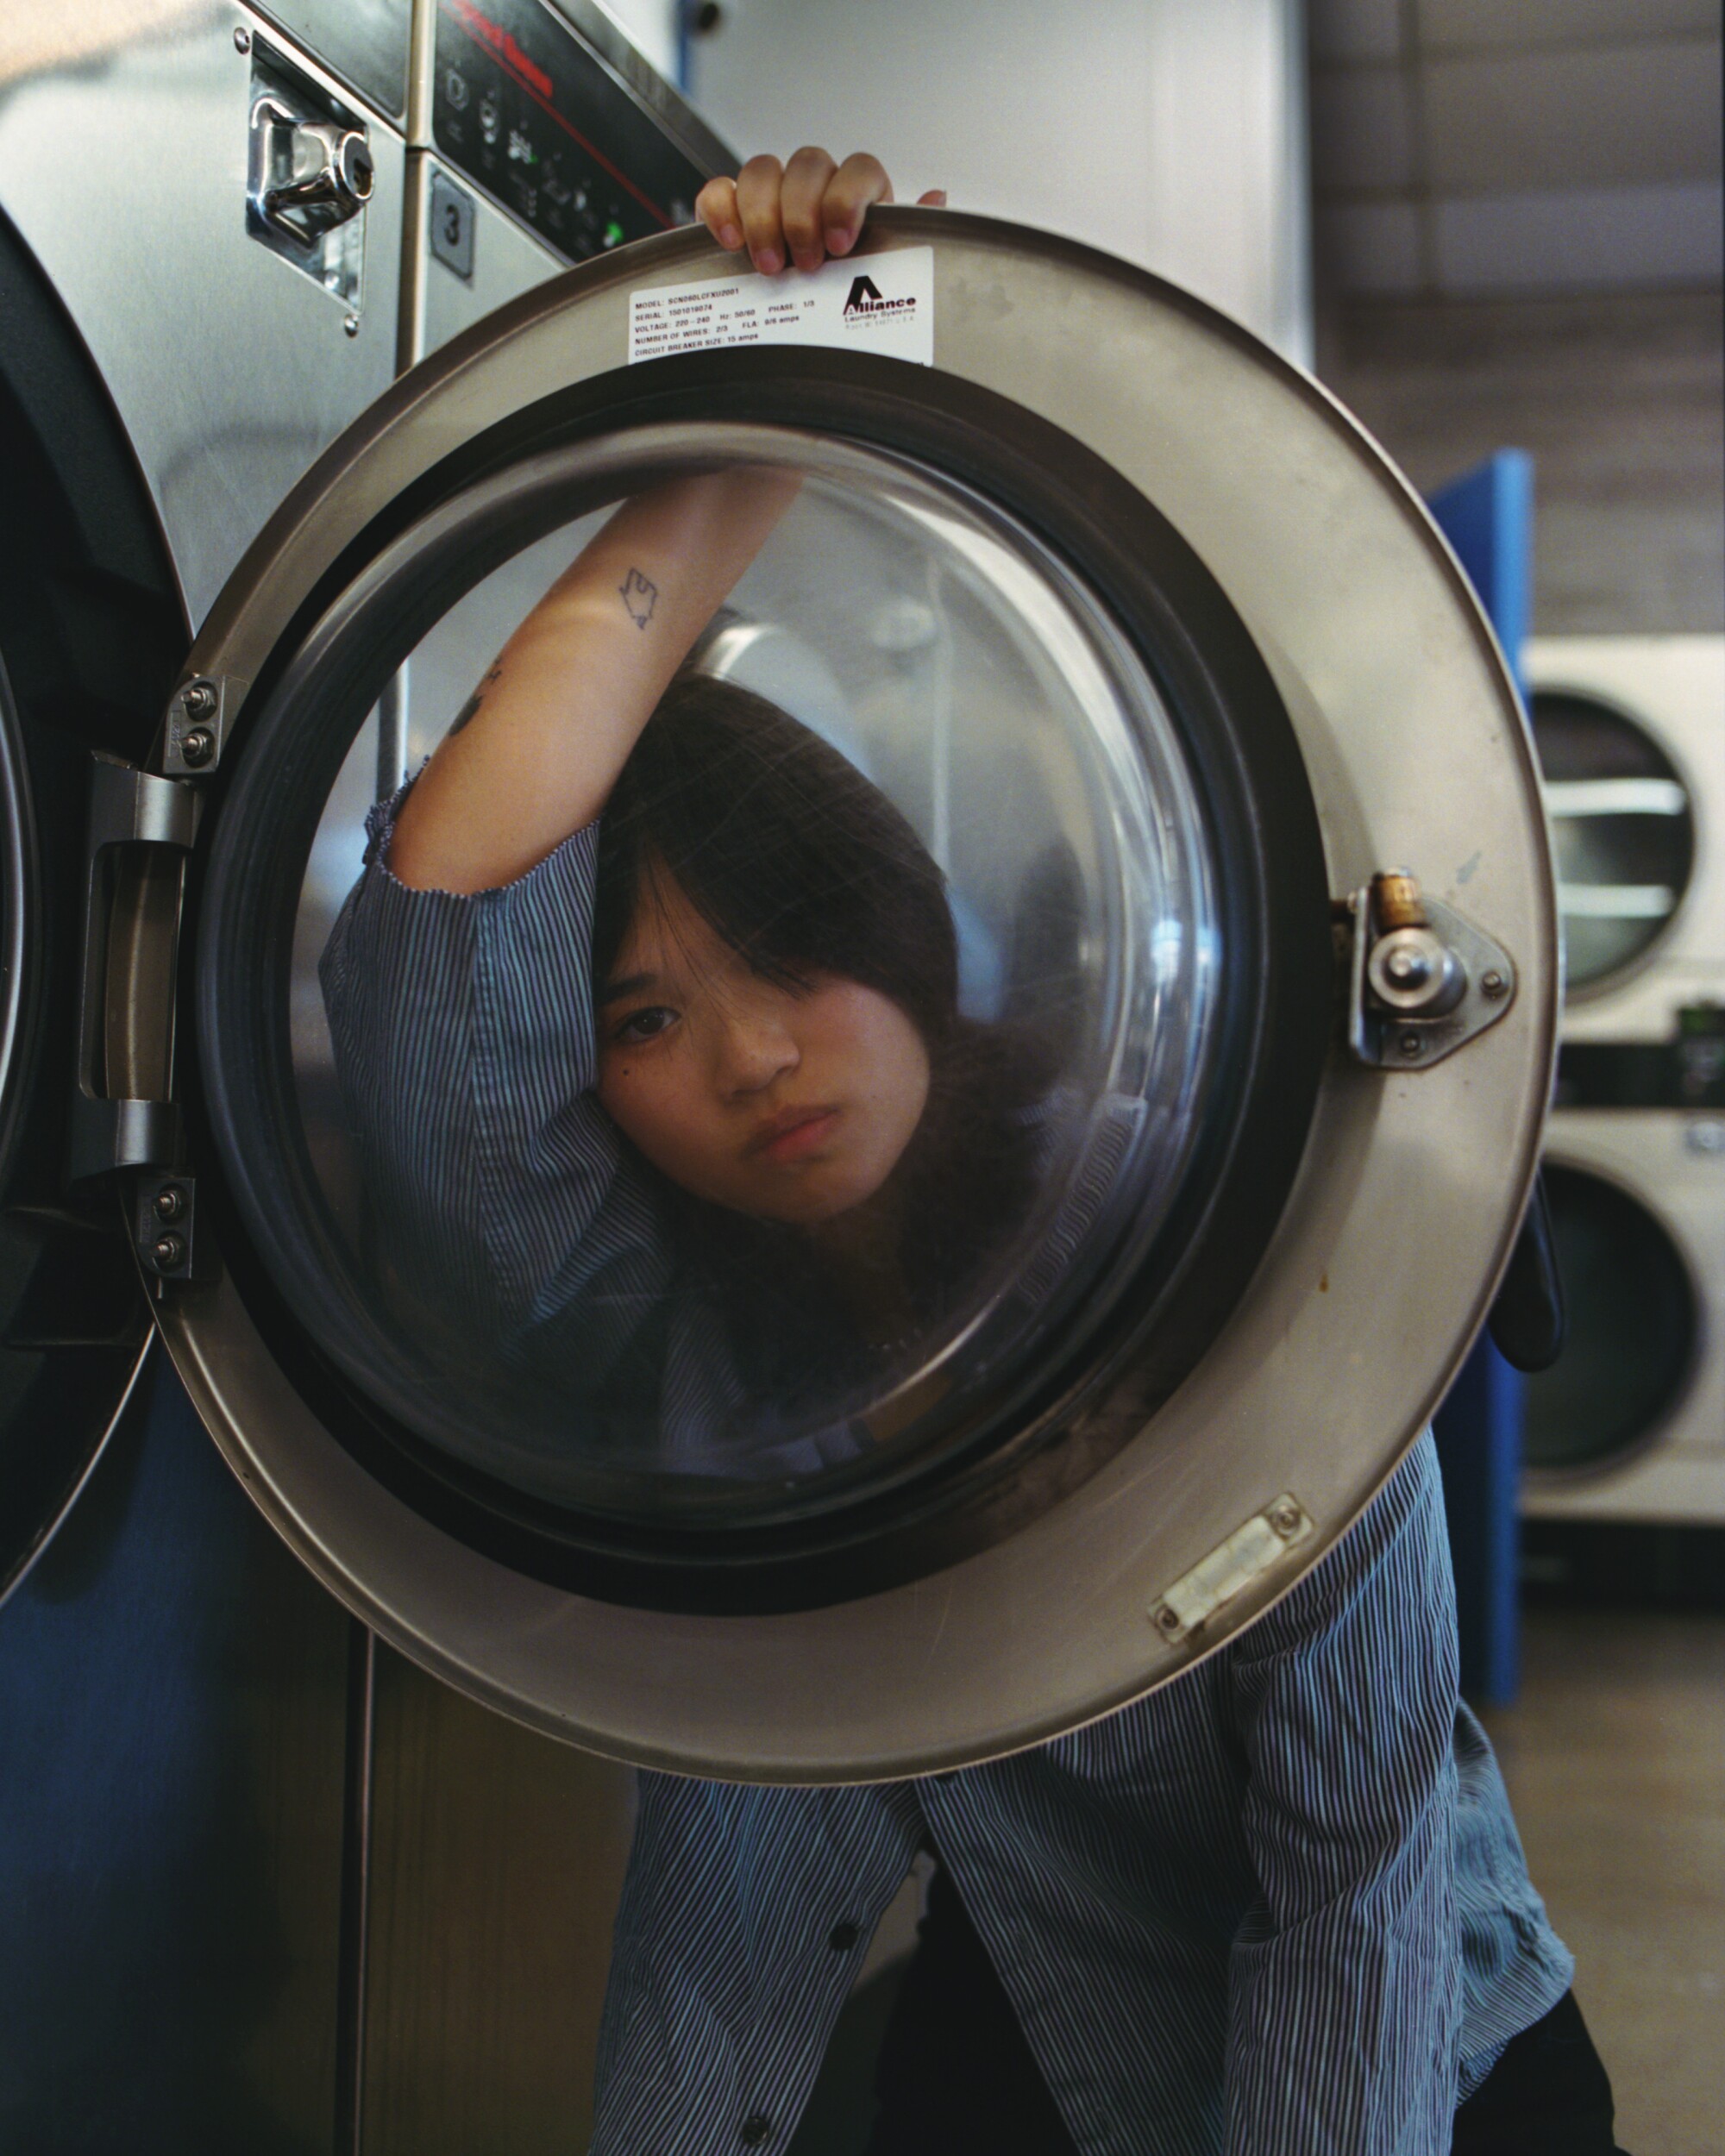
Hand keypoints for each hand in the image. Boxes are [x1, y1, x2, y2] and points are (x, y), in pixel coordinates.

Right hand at [695, 150, 945, 276]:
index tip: (839, 243)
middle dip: (802, 214)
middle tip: (804, 264)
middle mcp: (815, 188)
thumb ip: (909, 239)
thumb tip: (937, 200)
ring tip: (769, 266)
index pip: (859, 169)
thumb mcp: (887, 277)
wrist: (809, 333)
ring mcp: (772, 196)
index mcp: (858, 198)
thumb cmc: (849, 301)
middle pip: (807, 164)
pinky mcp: (732, 210)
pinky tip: (730, 241)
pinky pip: (719, 189)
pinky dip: (720, 208)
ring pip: (762, 169)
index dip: (846, 199)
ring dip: (763, 215)